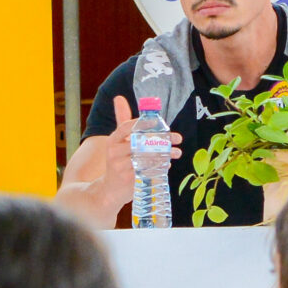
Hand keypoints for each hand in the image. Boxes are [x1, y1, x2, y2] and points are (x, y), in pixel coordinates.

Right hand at [52, 97, 181, 228]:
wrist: (109, 189)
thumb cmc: (117, 160)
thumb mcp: (117, 140)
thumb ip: (122, 119)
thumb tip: (119, 97)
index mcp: (113, 140)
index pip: (127, 127)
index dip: (144, 123)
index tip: (161, 123)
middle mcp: (114, 152)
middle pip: (142, 142)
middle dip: (162, 139)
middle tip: (178, 138)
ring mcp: (121, 167)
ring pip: (147, 157)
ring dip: (166, 154)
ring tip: (177, 152)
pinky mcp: (128, 180)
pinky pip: (147, 171)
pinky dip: (160, 167)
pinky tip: (167, 164)